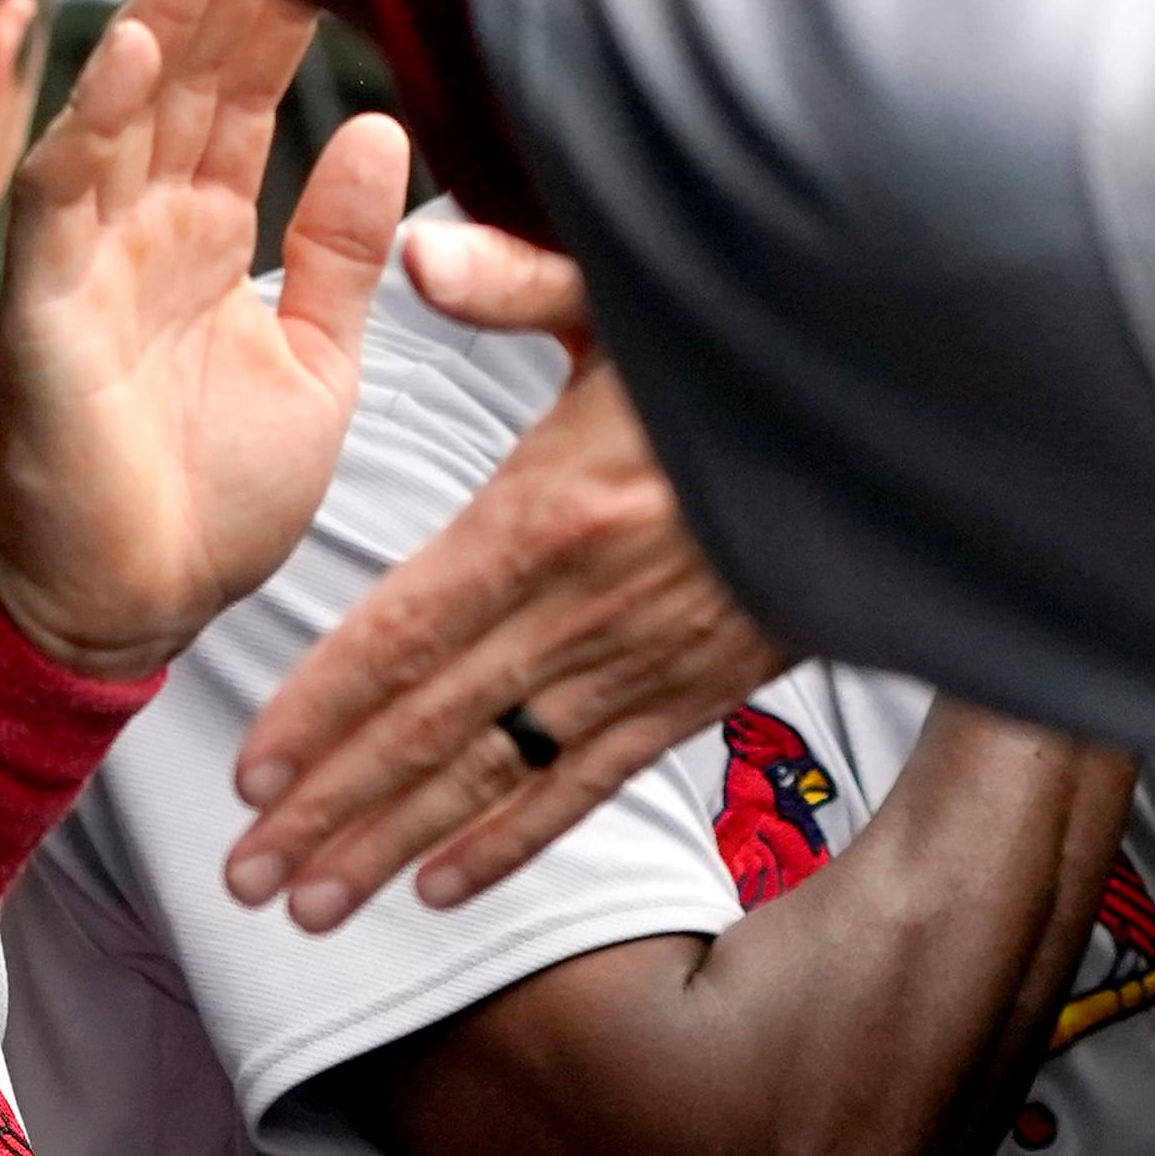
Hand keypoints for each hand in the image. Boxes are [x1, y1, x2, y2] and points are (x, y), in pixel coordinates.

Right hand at [0, 0, 403, 678]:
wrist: (136, 607)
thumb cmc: (215, 497)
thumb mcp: (321, 361)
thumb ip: (346, 249)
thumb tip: (383, 128)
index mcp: (211, 231)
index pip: (247, 93)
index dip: (283, 11)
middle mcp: (146, 225)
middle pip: (189, 76)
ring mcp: (91, 259)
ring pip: (127, 110)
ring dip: (168, 20)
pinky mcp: (46, 309)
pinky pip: (62, 198)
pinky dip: (91, 123)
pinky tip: (133, 53)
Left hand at [222, 213, 785, 919]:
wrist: (906, 420)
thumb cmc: (749, 343)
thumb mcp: (631, 291)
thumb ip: (518, 279)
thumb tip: (423, 252)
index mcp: (553, 511)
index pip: (407, 629)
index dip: (322, 707)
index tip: (251, 773)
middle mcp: (590, 606)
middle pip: (432, 726)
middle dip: (331, 808)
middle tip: (248, 877)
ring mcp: (646, 660)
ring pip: (497, 772)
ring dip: (397, 843)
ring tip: (311, 904)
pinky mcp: (702, 689)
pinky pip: (591, 781)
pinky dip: (515, 840)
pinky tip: (442, 886)